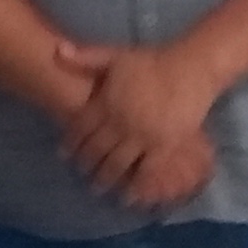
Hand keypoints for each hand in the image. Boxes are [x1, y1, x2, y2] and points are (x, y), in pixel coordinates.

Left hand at [51, 42, 222, 211]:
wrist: (190, 68)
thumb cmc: (152, 61)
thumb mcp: (116, 56)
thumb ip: (86, 57)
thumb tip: (56, 49)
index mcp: (107, 102)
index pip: (81, 128)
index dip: (70, 144)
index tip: (63, 155)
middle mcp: (121, 122)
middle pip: (96, 150)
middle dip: (85, 165)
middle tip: (80, 174)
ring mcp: (142, 137)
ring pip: (117, 164)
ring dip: (105, 179)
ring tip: (97, 189)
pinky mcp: (164, 147)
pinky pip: (146, 172)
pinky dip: (135, 186)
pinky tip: (127, 197)